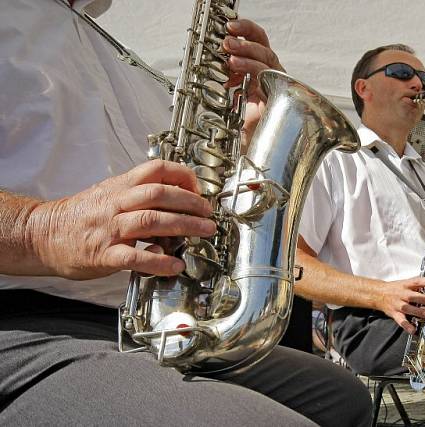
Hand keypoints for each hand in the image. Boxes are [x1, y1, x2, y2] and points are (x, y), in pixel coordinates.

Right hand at [30, 160, 215, 279]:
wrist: (40, 235)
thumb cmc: (79, 217)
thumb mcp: (108, 194)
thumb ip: (138, 195)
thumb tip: (175, 198)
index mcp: (118, 187)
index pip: (156, 169)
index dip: (182, 175)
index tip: (198, 188)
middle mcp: (115, 204)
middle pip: (159, 193)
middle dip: (190, 202)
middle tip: (208, 213)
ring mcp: (109, 229)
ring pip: (152, 221)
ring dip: (184, 226)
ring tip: (204, 231)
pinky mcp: (103, 255)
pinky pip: (135, 256)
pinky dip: (158, 261)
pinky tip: (174, 265)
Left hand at [223, 19, 285, 145]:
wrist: (251, 152)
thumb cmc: (242, 127)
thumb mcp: (229, 96)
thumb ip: (226, 79)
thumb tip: (211, 63)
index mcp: (260, 71)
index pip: (258, 43)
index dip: (246, 31)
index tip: (229, 26)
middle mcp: (271, 75)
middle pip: (265, 45)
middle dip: (246, 36)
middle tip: (227, 37)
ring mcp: (277, 85)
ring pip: (268, 58)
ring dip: (247, 50)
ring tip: (229, 49)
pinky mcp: (279, 98)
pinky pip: (267, 76)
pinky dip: (251, 68)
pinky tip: (235, 66)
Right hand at [376, 277, 424, 333]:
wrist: (378, 293)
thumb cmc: (395, 289)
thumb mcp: (407, 283)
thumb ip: (420, 286)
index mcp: (406, 285)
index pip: (418, 281)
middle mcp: (402, 294)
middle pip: (414, 296)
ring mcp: (398, 304)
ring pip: (408, 308)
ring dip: (419, 312)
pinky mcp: (394, 313)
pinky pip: (401, 320)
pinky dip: (407, 326)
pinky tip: (413, 330)